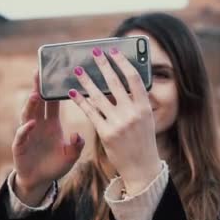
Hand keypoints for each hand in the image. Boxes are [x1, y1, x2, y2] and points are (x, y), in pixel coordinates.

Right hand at [11, 70, 84, 203]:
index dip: (52, 90)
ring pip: (27, 115)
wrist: (40, 181)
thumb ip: (76, 146)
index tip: (54, 74)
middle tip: (38, 72)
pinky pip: (21, 135)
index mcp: (51, 124)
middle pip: (37, 103)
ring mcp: (27, 134)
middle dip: (37, 88)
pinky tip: (31, 123)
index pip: (52, 103)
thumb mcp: (71, 156)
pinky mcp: (20, 146)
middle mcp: (38, 125)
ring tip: (36, 95)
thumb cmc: (56, 165)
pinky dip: (25, 129)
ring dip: (31, 105)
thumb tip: (78, 135)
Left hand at [68, 47, 161, 194]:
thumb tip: (120, 83)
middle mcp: (132, 113)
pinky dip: (81, 100)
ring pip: (99, 96)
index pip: (133, 78)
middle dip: (103, 65)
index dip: (122, 62)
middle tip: (94, 52)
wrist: (141, 168)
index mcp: (144, 107)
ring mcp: (119, 123)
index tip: (113, 51)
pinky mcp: (106, 133)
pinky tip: (72, 92)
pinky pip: (90, 112)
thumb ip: (136, 103)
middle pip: (114, 83)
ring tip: (78, 70)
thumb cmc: (143, 141)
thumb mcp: (146, 120)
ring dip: (86, 81)